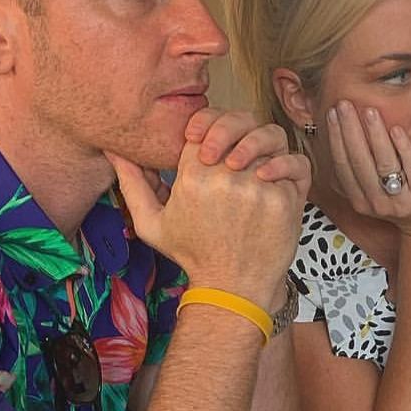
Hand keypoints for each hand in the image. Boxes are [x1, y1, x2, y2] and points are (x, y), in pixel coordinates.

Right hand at [107, 139, 307, 310]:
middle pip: (239, 122)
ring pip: (270, 137)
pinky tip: (272, 176)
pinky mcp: (285, 199)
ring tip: (252, 162)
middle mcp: (226, 176)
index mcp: (193, 175)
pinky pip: (295, 164)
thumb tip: (114, 151)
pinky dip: (288, 163)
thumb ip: (132, 184)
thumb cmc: (193, 255)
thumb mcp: (152, 223)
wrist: (232, 288)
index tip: (209, 143)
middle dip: (235, 127)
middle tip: (231, 150)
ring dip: (262, 141)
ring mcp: (259, 186)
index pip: (204, 122)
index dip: (208, 124)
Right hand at [326, 101, 410, 232]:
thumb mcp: (373, 191)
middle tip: (344, 104)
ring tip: (370, 111)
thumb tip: (336, 138)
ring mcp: (400, 202)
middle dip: (350, 130)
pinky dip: (403, 147)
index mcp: (359, 200)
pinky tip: (396, 129)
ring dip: (375, 135)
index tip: (332, 114)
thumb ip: (357, 171)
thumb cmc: (400, 199)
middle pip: (359, 162)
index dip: (335, 139)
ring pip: (384, 164)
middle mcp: (376, 203)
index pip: (343, 166)